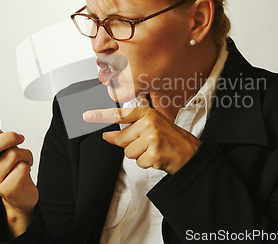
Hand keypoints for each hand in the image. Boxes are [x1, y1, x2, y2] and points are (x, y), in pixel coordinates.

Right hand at [0, 107, 38, 236]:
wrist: (21, 194)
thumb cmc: (12, 168)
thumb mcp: (3, 149)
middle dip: (9, 137)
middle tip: (18, 138)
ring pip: (12, 155)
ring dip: (25, 153)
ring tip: (23, 159)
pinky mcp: (7, 188)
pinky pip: (22, 168)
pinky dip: (29, 164)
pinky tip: (25, 169)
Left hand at [83, 107, 200, 174]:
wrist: (191, 152)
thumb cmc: (170, 139)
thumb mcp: (150, 129)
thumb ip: (128, 131)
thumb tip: (107, 135)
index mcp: (147, 114)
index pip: (120, 114)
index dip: (101, 115)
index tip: (86, 115)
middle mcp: (149, 123)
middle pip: (122, 139)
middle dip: (132, 146)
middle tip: (149, 145)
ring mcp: (152, 137)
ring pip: (129, 152)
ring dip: (140, 156)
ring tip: (154, 151)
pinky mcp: (154, 153)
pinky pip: (139, 162)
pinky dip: (147, 164)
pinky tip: (158, 158)